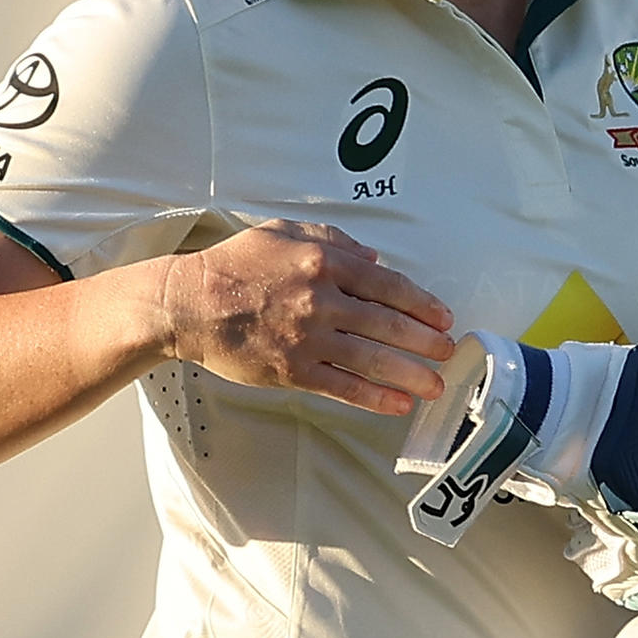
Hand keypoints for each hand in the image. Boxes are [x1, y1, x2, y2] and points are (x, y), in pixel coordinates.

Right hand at [150, 221, 454, 417]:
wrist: (189, 304)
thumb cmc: (234, 266)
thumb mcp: (284, 233)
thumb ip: (333, 240)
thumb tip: (375, 259)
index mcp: (324, 262)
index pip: (388, 285)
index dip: (421, 304)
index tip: (442, 317)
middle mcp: (322, 300)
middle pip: (388, 324)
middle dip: (425, 341)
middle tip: (448, 352)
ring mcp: (309, 338)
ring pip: (372, 359)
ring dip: (410, 374)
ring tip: (434, 384)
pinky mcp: (293, 370)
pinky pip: (343, 386)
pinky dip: (374, 397)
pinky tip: (397, 404)